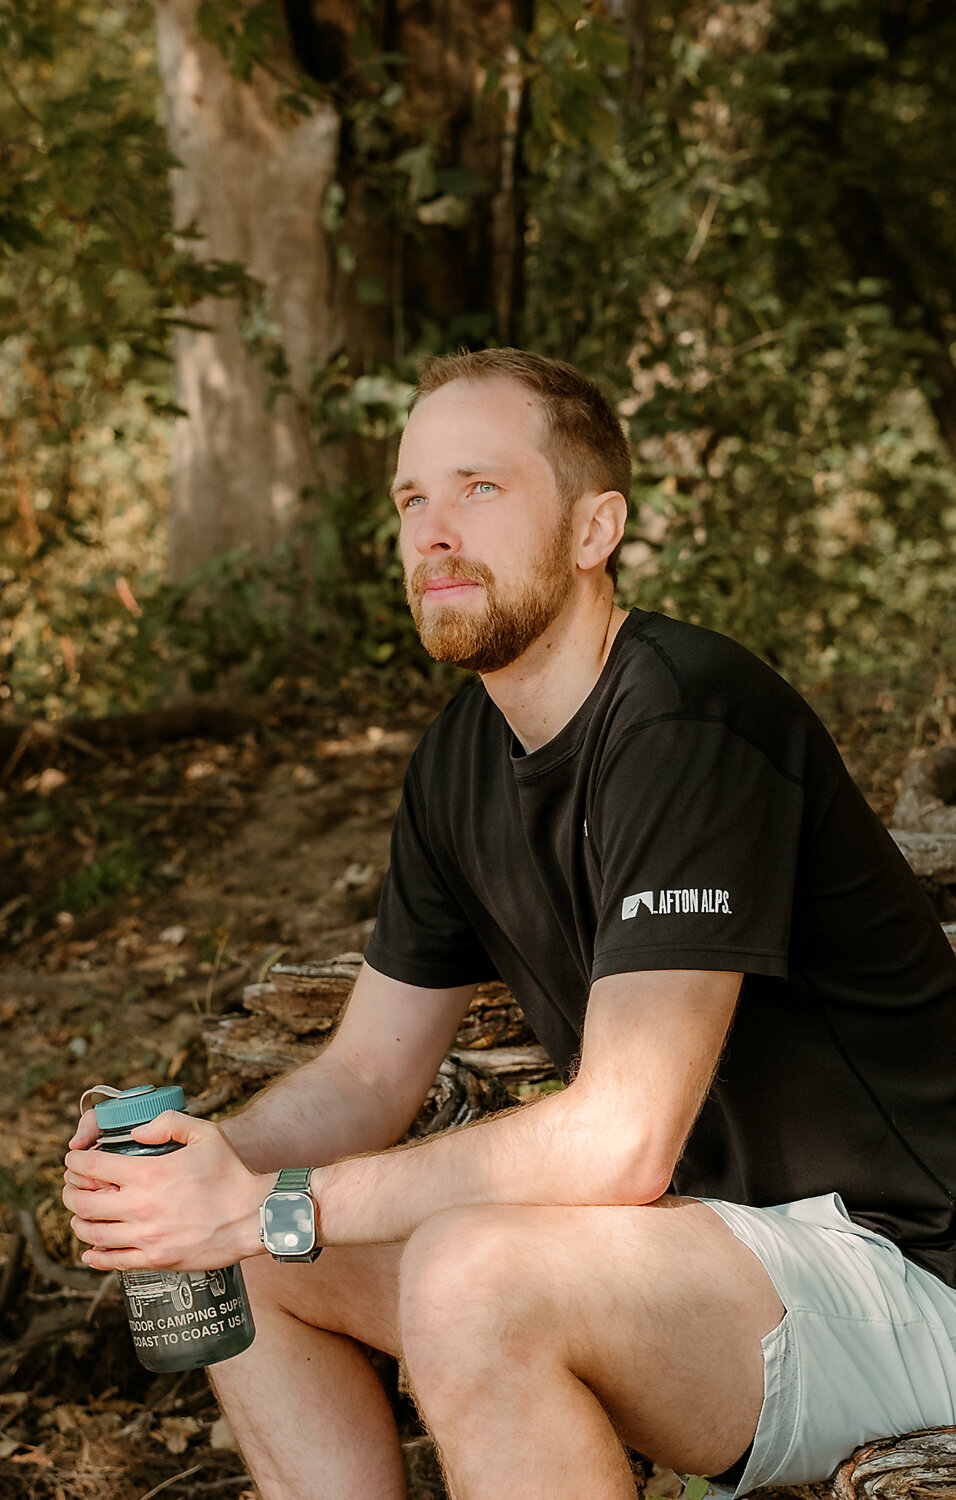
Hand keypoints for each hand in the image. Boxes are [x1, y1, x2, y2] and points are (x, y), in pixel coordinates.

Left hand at [63, 1111, 269, 1271]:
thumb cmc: (231, 1173)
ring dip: (78, 1222)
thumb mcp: (205, 1133)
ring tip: (81, 1214)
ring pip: (92, 1234)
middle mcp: (140, 1207)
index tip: (73, 1160)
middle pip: (83, 1202)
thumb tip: (137, 1132)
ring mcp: (146, 1237)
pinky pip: (112, 1262)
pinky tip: (91, 1250)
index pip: (92, 1167)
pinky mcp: (155, 1260)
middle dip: (70, 1191)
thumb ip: (168, 1123)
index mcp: (149, 1173)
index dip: (75, 1161)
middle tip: (73, 1186)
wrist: (253, 1216)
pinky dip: (94, 1256)